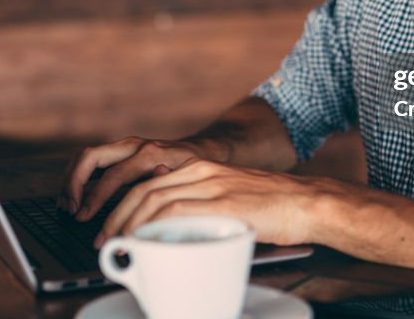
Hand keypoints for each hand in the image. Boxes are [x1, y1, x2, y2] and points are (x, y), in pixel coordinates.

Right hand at [59, 137, 213, 220]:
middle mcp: (133, 146)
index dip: (96, 198)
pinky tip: (74, 197)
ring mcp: (125, 147)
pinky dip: (77, 177)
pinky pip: (91, 160)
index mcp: (149, 154)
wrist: (205, 150)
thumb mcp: (190, 178)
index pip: (113, 175)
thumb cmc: (197, 169)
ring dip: (71, 179)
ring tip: (67, 205)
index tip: (83, 216)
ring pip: (86, 156)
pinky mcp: (120, 152)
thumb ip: (168, 182)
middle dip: (74, 183)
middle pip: (90, 157)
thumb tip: (148, 190)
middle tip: (70, 210)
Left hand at [93, 159, 341, 247]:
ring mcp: (211, 185)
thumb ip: (203, 212)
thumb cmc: (274, 210)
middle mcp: (202, 171)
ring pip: (154, 199)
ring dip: (129, 223)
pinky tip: (145, 241)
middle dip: (117, 215)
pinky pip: (176, 211)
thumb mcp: (231, 202)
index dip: (123, 206)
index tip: (112, 227)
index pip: (149, 183)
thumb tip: (175, 240)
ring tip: (119, 244)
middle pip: (144, 189)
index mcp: (202, 169)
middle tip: (105, 239)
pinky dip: (154, 227)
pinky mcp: (222, 201)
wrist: (308, 203)